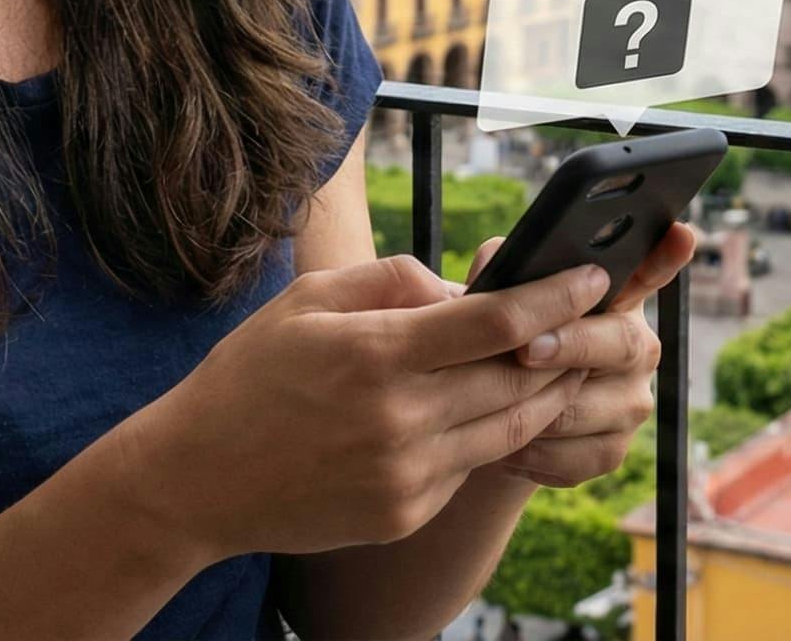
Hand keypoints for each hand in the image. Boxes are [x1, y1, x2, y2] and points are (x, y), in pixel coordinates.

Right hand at [128, 252, 609, 557]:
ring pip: (510, 429)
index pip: (498, 322)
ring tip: (560, 362)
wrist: (196, 479)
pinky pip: (470, 466)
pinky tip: (488, 409)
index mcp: (377, 354)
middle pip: (519, 378)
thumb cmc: (250, 375)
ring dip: (543, 393)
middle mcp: (400, 419)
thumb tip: (465, 288)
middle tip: (591, 318)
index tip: (594, 278)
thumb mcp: (309, 300)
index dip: (556, 296)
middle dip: (564, 346)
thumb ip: (393, 280)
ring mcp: (406, 475)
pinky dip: (489, 434)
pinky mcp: (405, 513)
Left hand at [464, 221, 699, 488]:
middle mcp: (634, 344)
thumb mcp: (482, 302)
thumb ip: (491, 275)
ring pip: (589, 406)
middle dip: (573, 345)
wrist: (484, 421)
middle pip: (621, 341)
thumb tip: (477, 264)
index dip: (666, 255)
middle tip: (528, 348)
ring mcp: (630, 399)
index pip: (648, 270)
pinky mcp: (615, 448)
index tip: (680, 233)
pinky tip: (507, 447)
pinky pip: (578, 455)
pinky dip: (536, 453)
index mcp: (610, 296)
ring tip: (492, 404)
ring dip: (538, 408)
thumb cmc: (491, 343)